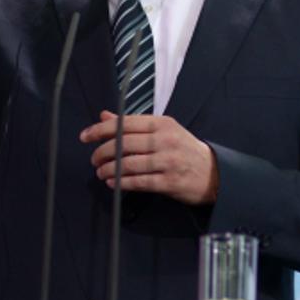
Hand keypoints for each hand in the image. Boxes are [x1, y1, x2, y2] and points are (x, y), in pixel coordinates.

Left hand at [81, 111, 219, 204]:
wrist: (215, 173)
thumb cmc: (185, 151)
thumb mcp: (165, 131)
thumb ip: (134, 124)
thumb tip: (104, 116)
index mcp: (163, 124)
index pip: (125, 124)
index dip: (100, 130)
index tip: (85, 136)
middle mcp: (166, 140)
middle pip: (123, 144)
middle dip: (102, 152)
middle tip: (94, 159)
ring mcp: (168, 161)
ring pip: (128, 164)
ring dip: (108, 169)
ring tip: (101, 172)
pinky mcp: (169, 181)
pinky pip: (138, 181)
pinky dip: (121, 182)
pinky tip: (113, 182)